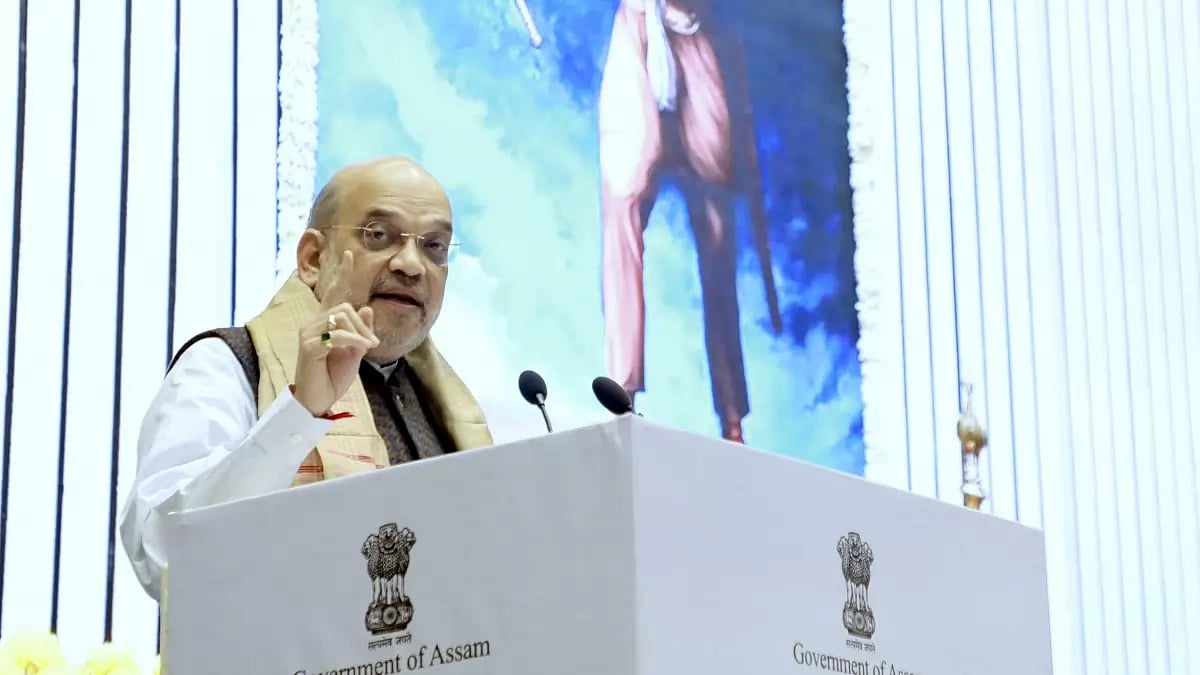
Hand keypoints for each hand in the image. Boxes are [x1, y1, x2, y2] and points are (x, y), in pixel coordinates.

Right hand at [292, 250, 379, 416]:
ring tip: (365, 350)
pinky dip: (353, 340)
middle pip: (344, 306)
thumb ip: (361, 331)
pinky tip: (360, 350)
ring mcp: (308, 333)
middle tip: (372, 344)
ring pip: (342, 317)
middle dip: (363, 325)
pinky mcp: (308, 346)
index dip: (343, 273)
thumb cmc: (333, 376)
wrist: (318, 400)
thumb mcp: (355, 352)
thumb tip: (367, 308)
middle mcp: (313, 323)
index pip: (334, 292)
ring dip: (360, 334)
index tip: (349, 253)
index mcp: (325, 323)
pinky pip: (337, 334)